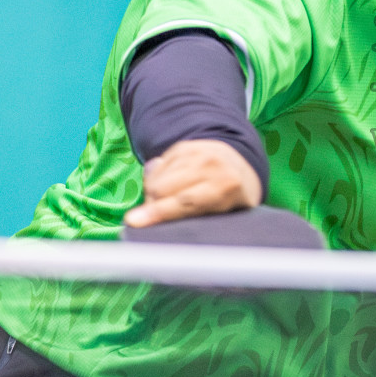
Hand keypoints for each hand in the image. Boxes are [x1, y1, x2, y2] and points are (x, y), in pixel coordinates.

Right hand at [123, 139, 263, 228]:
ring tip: (167, 201)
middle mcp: (210, 164)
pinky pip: (156, 168)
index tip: (134, 222)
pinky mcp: (182, 147)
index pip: (185, 202)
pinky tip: (170, 186)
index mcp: (226, 186)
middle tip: (160, 216)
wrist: (241, 164)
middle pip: (162, 189)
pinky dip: (156, 181)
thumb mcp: (228, 214)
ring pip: (155, 179)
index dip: (159, 213)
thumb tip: (157, 230)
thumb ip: (199, 221)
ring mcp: (195, 152)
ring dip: (154, 193)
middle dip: (154, 206)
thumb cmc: (233, 199)